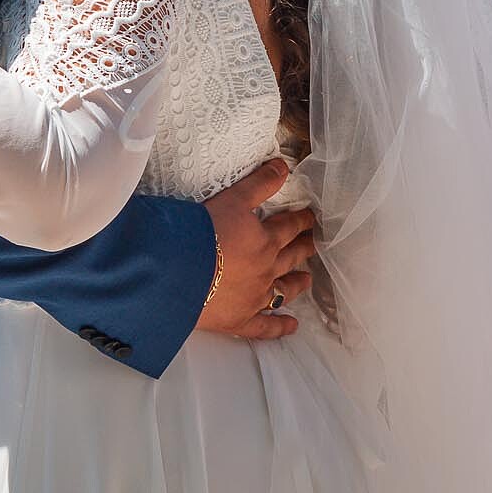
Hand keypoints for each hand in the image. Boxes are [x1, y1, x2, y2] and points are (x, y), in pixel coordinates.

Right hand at [196, 160, 315, 341]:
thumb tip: (283, 166)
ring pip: (284, 290)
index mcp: (264, 240)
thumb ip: (258, 184)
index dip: (301, 220)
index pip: (289, 227)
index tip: (311, 217)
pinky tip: (292, 326)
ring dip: (297, 284)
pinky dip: (280, 326)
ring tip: (307, 279)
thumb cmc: (200, 233)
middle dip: (304, 248)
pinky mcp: (241, 319)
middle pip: (291, 257)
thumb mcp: (231, 200)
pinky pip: (266, 326)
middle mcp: (267, 269)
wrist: (178, 273)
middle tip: (314, 244)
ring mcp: (256, 297)